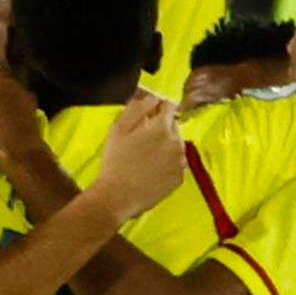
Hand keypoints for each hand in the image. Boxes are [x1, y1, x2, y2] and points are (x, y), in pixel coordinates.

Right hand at [89, 91, 186, 221]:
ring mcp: (180, 162)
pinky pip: (176, 163)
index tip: (148, 115)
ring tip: (145, 157)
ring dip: (165, 145)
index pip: (168, 107)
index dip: (157, 108)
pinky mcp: (179, 178)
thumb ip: (138, 108)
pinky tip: (151, 170)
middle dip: (161, 127)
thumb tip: (152, 97)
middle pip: (173, 126)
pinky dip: (167, 163)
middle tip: (141, 139)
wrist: (117, 196)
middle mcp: (177, 143)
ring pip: (176, 145)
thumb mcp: (119, 128)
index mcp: (162, 127)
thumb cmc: (115, 161)